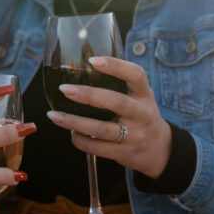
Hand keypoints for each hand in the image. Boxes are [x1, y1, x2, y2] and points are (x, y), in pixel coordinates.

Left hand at [45, 56, 171, 178]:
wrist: (159, 149)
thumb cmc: (139, 114)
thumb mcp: (138, 96)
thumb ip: (118, 84)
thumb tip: (75, 68)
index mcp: (144, 94)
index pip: (135, 75)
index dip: (115, 66)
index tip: (93, 61)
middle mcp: (142, 113)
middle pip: (116, 102)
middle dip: (88, 95)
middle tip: (65, 89)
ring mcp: (134, 135)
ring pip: (101, 129)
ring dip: (74, 122)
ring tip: (54, 115)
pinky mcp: (124, 153)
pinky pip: (97, 148)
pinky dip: (80, 140)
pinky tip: (71, 132)